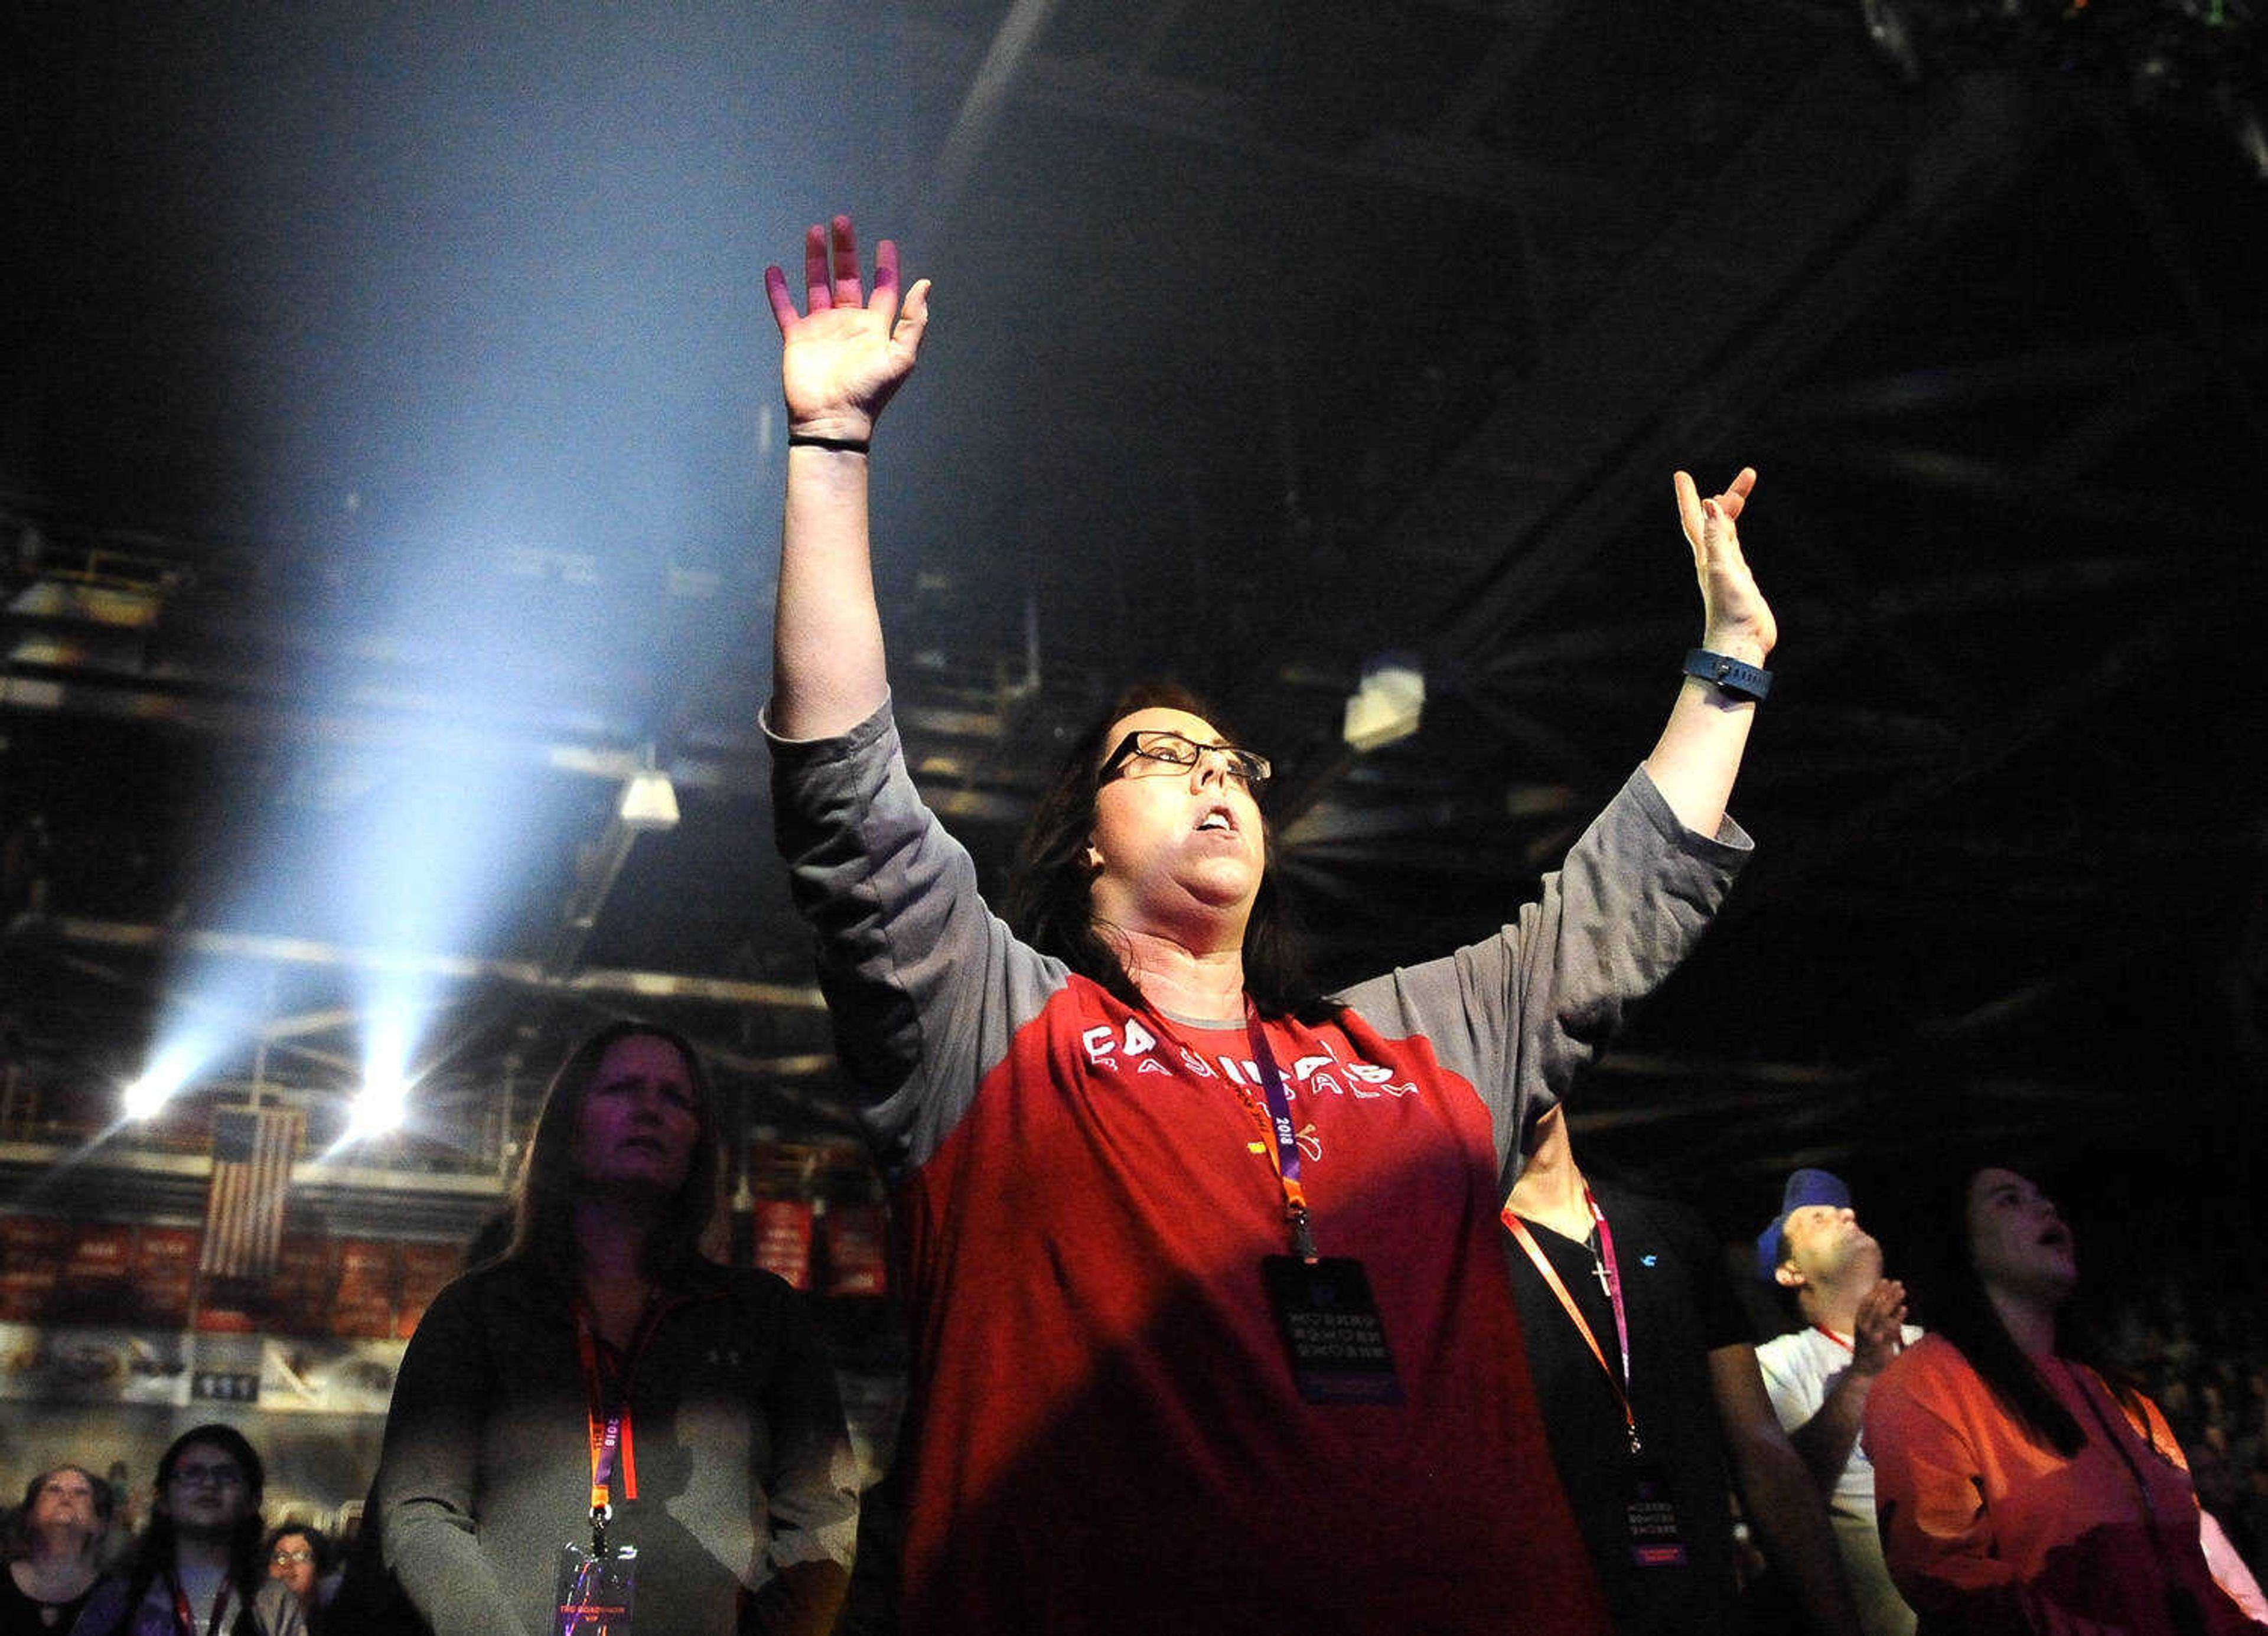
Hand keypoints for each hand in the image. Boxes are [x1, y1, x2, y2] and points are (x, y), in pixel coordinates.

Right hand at [764, 215, 930, 442]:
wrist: (833, 419)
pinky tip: (774, 269)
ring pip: (817, 284)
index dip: (886, 265)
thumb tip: (925, 283)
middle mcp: (848, 323)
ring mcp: (821, 328)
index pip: (882, 288)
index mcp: (874, 326)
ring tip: (814, 231)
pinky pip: (785, 308)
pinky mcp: (797, 337)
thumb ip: (913, 320)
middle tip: (842, 221)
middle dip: (845, 250)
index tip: (885, 243)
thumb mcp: (901, 357)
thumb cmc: (870, 392)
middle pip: (847, 277)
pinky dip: (778, 290)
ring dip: (815, 258)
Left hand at [1674, 466, 1776, 665]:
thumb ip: (1716, 536)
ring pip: (1726, 532)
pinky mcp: (1741, 581)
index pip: (1694, 519)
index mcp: (1707, 555)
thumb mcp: (1723, 567)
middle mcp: (1714, 560)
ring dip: (1731, 512)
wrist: (1741, 643)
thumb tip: (1709, 503)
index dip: (1688, 496)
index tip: (1681, 474)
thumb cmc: (1730, 611)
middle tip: (1750, 474)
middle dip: (1730, 496)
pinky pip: (1735, 549)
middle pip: (1717, 520)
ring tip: (1739, 493)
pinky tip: (1734, 533)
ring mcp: (1728, 570)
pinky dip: (1734, 534)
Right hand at [1852, 1277, 1907, 1377]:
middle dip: (1886, 1292)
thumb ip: (1877, 1320)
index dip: (1876, 1290)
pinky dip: (1897, 1317)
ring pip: (1882, 1313)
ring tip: (1902, 1291)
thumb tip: (1891, 1305)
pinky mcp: (1880, 1343)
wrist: (1864, 1370)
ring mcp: (1871, 1334)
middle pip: (1875, 1304)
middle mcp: (1863, 1325)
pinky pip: (1890, 1327)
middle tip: (1897, 1283)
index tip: (1885, 1280)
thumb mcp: (1869, 1332)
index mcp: (1859, 1321)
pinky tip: (1904, 1309)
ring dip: (1892, 1300)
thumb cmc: (1869, 1350)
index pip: (1867, 1301)